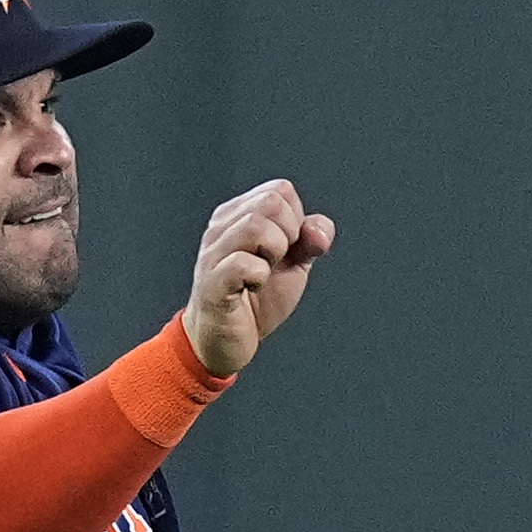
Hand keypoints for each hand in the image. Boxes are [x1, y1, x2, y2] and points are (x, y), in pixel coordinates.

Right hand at [182, 178, 333, 375]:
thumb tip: (320, 230)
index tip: (286, 248)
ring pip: (255, 226)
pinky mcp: (212, 283)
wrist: (227, 341)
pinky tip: (253, 287)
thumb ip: (309, 241)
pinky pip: (243, 263)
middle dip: (289, 233)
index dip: (296, 219)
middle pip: (270, 202)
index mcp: (238, 215)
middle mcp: (221, 227)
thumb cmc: (257, 299)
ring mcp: (213, 254)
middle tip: (277, 260)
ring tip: (266, 271)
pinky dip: (260, 276)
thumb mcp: (293, 265)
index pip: (279, 190)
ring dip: (275, 252)